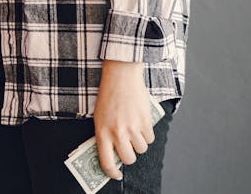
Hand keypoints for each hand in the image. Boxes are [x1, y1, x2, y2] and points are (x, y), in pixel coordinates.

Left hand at [94, 60, 154, 179]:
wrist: (121, 75)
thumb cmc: (108, 95)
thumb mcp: (99, 116)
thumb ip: (105, 134)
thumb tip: (113, 154)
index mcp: (102, 131)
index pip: (107, 161)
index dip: (112, 172)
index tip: (116, 175)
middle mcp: (117, 132)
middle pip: (128, 159)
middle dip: (129, 156)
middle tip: (127, 148)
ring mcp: (132, 127)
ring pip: (141, 149)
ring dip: (139, 143)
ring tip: (133, 129)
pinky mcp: (145, 122)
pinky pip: (150, 139)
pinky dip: (147, 134)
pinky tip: (140, 123)